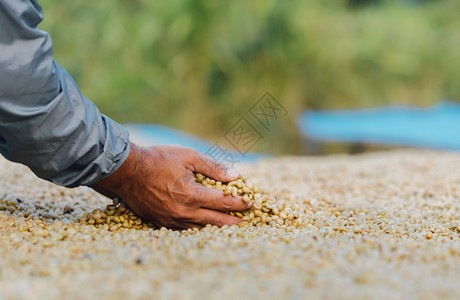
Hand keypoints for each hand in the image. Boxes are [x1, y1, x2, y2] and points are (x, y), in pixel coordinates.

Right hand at [91, 143, 251, 228]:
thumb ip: (213, 167)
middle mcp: (183, 212)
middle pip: (216, 221)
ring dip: (217, 228)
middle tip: (245, 221)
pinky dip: (199, 229)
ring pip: (201, 229)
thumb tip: (235, 175)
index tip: (249, 202)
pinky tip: (205, 227)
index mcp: (191, 195)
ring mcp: (172, 220)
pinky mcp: (163, 223)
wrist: (127, 172)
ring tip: (229, 226)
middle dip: (233, 221)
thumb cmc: (158, 160)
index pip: (223, 203)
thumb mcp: (188, 156)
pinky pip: (186, 230)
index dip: (238, 203)